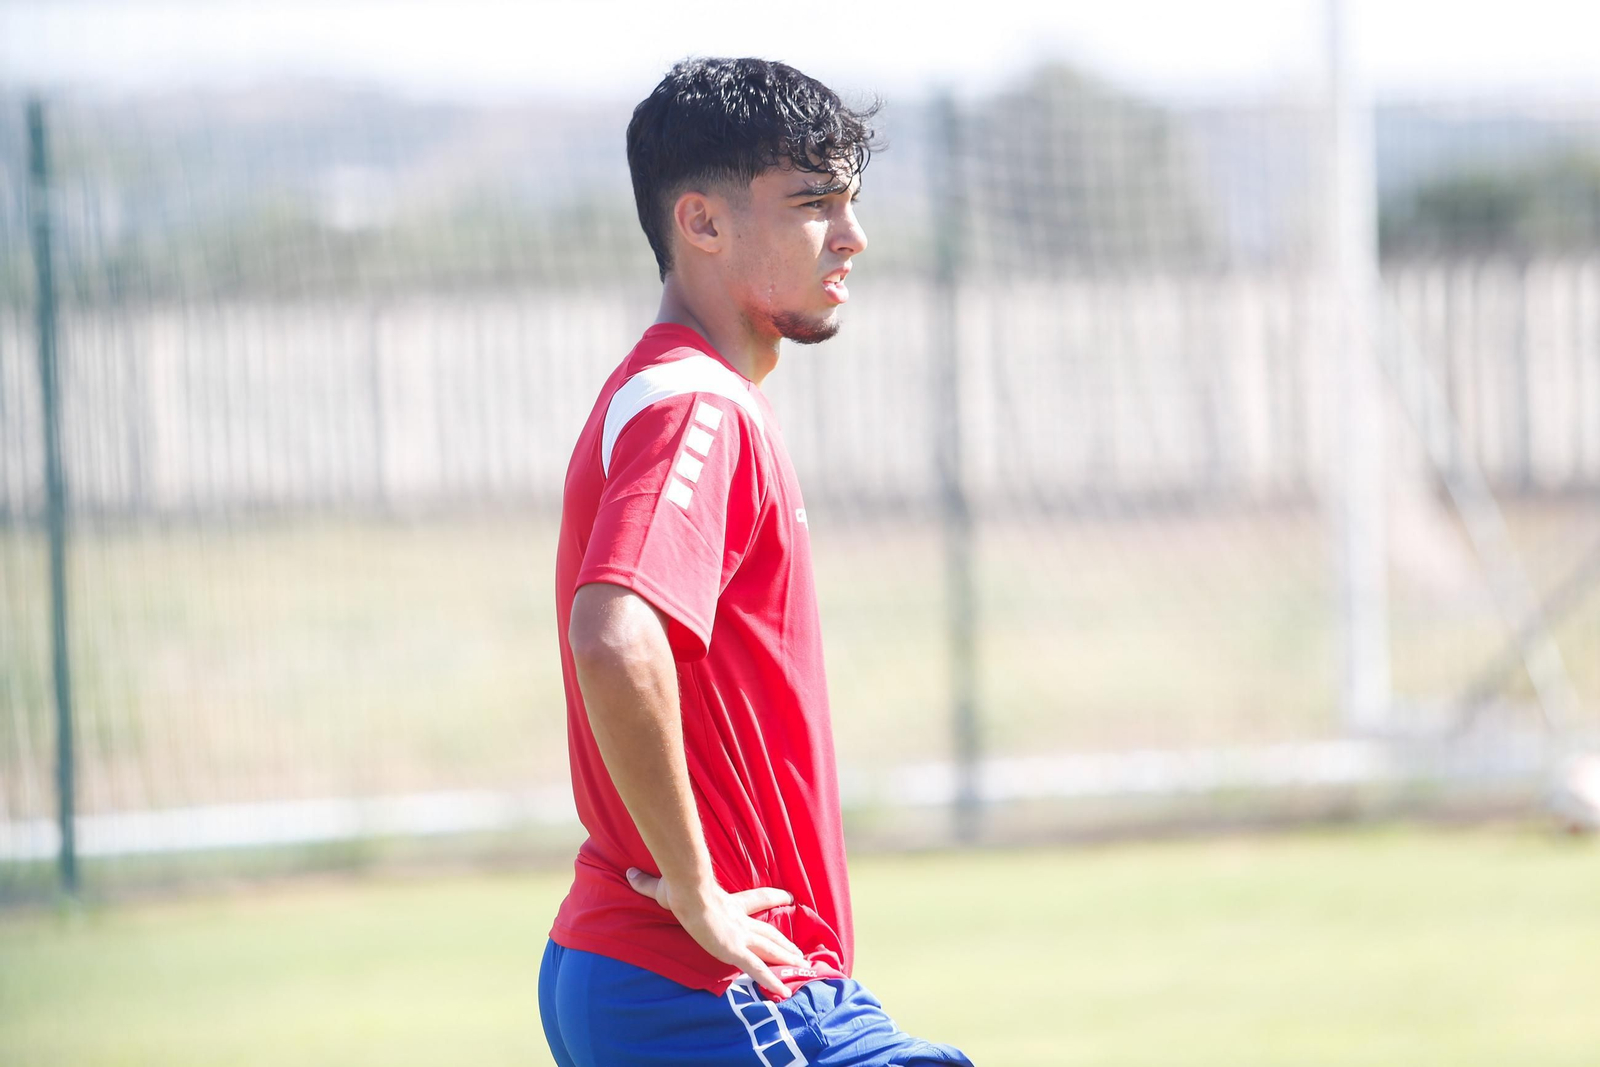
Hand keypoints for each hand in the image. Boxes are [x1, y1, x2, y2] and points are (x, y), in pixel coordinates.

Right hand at [625, 867, 807, 999]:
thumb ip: (648, 884)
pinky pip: (758, 969)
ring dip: (786, 958)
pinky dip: (772, 980)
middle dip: (784, 942)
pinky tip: (785, 990)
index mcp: (729, 905)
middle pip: (768, 931)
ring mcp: (739, 936)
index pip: (757, 898)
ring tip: (801, 967)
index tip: (790, 896)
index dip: (774, 896)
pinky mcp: (736, 950)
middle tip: (799, 949)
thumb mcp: (662, 889)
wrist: (687, 893)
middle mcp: (739, 922)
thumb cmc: (679, 889)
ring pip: (769, 949)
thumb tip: (629, 875)